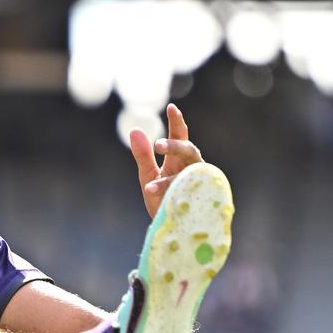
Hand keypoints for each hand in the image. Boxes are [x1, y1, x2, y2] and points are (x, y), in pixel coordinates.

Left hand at [129, 103, 204, 218]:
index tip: (172, 107)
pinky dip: (171, 198)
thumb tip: (135, 129)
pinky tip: (155, 200)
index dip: (177, 122)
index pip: (180, 136)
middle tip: (158, 145)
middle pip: (189, 150)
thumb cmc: (160, 198)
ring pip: (190, 174)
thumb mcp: (147, 176)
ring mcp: (196, 184)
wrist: (169, 225)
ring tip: (148, 186)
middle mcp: (191, 168)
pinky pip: (186, 196)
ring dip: (169, 179)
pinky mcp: (197, 200)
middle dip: (175, 147)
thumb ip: (142, 155)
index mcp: (179, 159)